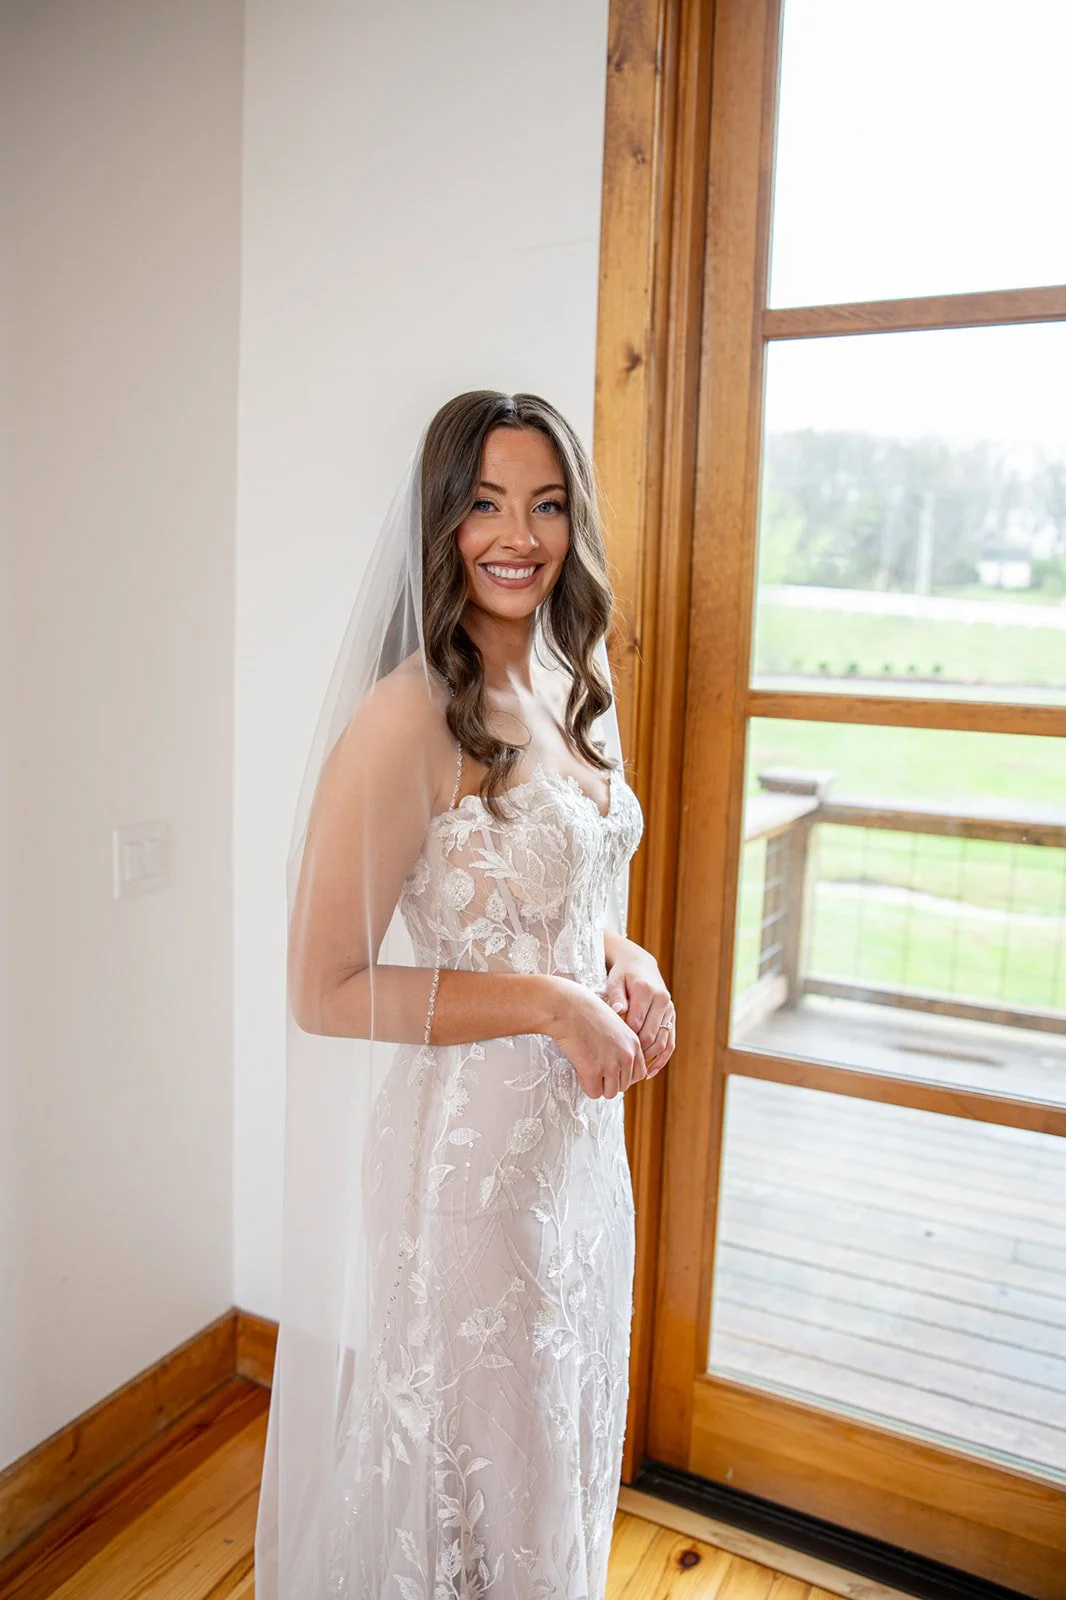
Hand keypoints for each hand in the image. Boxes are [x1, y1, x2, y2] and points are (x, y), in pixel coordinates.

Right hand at [546, 978, 646, 1100]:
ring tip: (587, 1067)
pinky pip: (594, 1093)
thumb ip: (621, 1044)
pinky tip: (580, 1069)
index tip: (610, 1070)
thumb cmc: (586, 1012)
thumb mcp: (614, 1025)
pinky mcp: (594, 1071)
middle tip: (594, 1066)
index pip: (639, 1073)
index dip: (623, 1075)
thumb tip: (617, 1067)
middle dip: (609, 1080)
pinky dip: (585, 1085)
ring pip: (610, 1092)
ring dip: (598, 1084)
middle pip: (624, 1086)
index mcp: (634, 1043)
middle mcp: (627, 1055)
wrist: (568, 1007)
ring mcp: (611, 1064)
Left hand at [603, 938, 675, 1078]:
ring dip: (649, 1058)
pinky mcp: (672, 1017)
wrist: (640, 964)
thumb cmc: (622, 974)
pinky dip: (662, 1059)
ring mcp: (669, 1010)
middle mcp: (662, 1001)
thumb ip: (616, 996)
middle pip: (651, 1034)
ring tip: (632, 1072)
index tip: (611, 1051)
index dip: (625, 1039)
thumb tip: (618, 1011)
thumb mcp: (615, 980)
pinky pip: (670, 1042)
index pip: (637, 1022)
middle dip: (636, 1051)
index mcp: (647, 991)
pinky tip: (650, 1072)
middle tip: (620, 1065)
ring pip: (663, 1041)